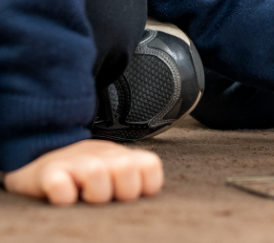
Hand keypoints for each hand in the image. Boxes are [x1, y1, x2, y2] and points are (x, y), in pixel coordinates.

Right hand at [3, 139, 163, 204]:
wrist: (39, 167)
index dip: (146, 186)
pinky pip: (60, 185)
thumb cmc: (82, 179)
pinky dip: (63, 196)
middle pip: (127, 168)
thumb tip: (147, 203)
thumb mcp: (112, 175)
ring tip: (83, 199)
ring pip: (96, 172)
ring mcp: (74, 161)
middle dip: (121, 192)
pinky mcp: (48, 172)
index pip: (150, 165)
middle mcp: (101, 154)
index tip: (128, 196)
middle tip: (105, 198)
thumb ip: (132, 181)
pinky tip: (63, 199)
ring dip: (93, 193)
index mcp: (121, 156)